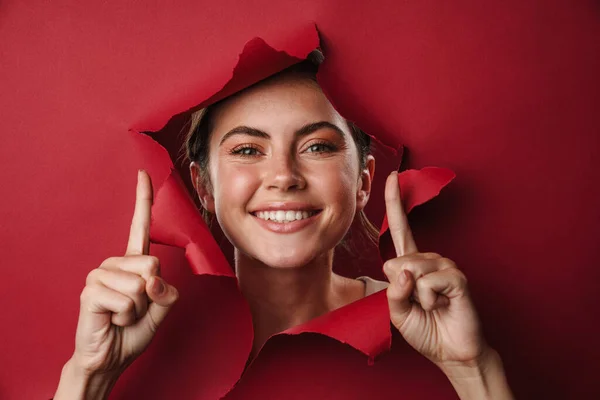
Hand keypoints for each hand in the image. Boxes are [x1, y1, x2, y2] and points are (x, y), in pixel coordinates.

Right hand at [57, 170, 178, 396]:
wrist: (111, 357)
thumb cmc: (134, 330)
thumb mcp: (162, 309)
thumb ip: (168, 291)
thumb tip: (151, 280)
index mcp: (134, 262)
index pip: (139, 225)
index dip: (142, 199)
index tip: (142, 173)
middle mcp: (116, 263)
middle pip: (153, 265)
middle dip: (152, 295)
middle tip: (136, 309)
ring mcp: (100, 274)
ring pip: (141, 285)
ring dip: (139, 309)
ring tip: (123, 315)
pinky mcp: (91, 290)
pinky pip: (127, 300)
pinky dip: (126, 316)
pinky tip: (112, 319)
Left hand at [383, 171, 485, 367]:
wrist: (451, 352)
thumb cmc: (425, 329)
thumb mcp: (397, 312)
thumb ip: (393, 291)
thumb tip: (404, 271)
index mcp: (412, 264)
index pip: (400, 229)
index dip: (394, 202)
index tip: (393, 176)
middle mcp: (428, 259)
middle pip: (396, 261)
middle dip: (400, 288)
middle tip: (419, 304)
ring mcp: (444, 265)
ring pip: (411, 271)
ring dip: (416, 297)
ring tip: (432, 305)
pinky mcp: (457, 277)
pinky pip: (427, 282)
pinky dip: (428, 299)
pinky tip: (441, 305)